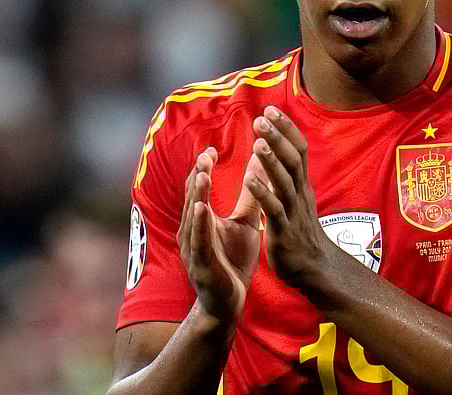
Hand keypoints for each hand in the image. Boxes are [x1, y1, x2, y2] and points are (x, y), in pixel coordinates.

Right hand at [179, 147, 262, 324]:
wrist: (229, 302)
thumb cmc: (233, 261)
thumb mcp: (245, 223)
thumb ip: (250, 196)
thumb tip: (259, 166)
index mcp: (201, 220)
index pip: (199, 189)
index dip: (203, 169)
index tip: (211, 149)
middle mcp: (192, 231)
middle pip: (192, 197)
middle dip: (198, 175)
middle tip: (206, 154)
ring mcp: (193, 248)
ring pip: (192, 216)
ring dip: (196, 193)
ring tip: (202, 172)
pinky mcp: (200, 264)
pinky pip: (199, 240)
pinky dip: (199, 223)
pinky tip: (202, 208)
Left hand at [244, 106, 333, 286]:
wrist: (314, 268)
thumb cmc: (301, 231)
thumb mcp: (297, 198)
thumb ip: (288, 175)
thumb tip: (279, 150)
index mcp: (302, 185)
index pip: (299, 150)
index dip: (286, 129)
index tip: (272, 109)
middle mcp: (300, 194)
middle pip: (293, 159)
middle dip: (278, 137)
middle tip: (262, 116)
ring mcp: (293, 212)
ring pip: (284, 181)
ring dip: (271, 161)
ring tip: (257, 141)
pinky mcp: (283, 231)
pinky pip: (273, 209)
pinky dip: (262, 192)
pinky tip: (249, 178)